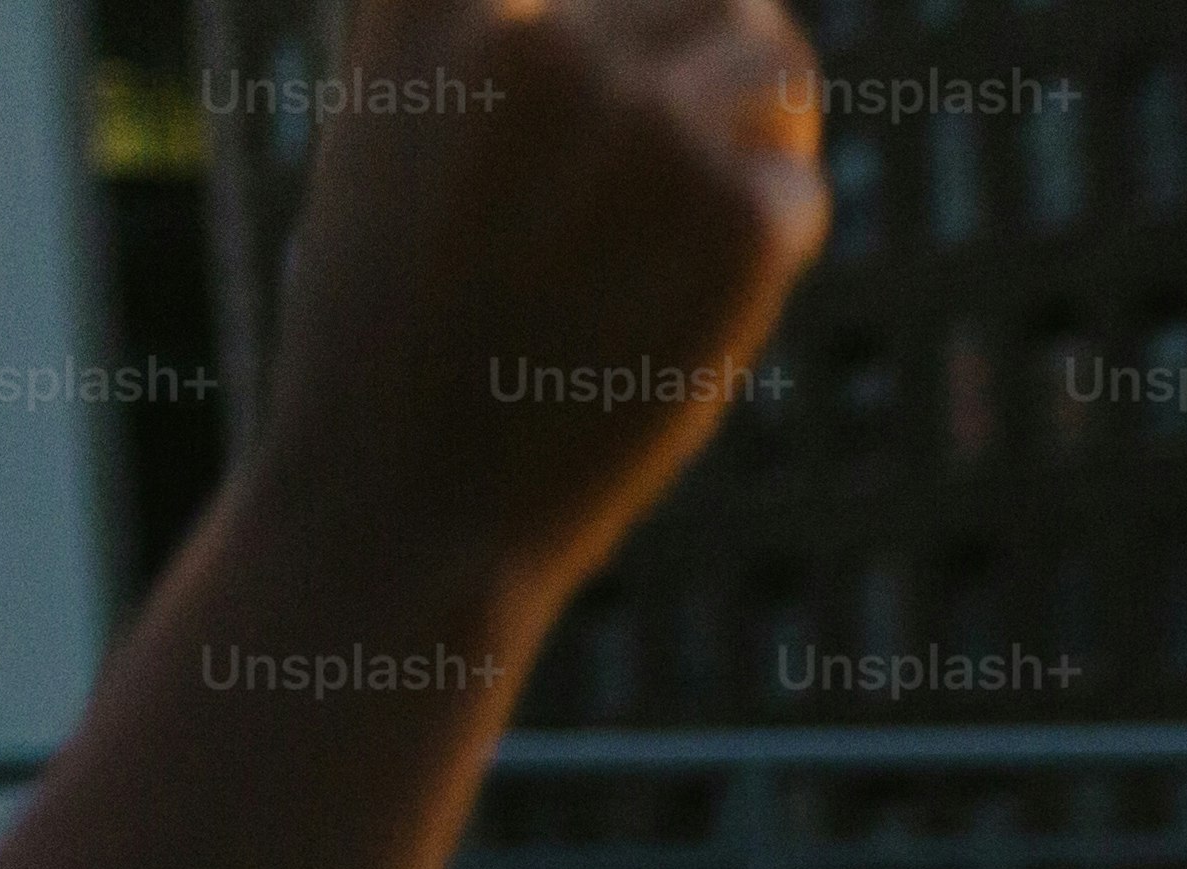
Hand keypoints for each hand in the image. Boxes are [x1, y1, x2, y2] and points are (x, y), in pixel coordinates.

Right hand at [248, 0, 827, 616]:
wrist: (403, 500)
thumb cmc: (393, 320)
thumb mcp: (398, 120)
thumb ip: (492, 34)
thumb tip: (625, 6)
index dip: (625, 20)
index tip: (612, 99)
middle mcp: (537, 33)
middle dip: (704, 69)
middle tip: (672, 174)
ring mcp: (642, 123)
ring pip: (772, 61)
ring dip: (758, 135)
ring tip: (693, 221)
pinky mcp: (730, 219)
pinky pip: (793, 193)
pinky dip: (763, 251)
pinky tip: (681, 309)